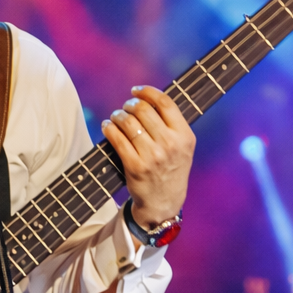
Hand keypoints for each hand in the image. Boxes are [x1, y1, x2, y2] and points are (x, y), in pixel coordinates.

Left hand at [101, 86, 195, 229]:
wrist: (164, 201)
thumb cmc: (171, 168)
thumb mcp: (183, 146)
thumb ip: (172, 124)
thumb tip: (149, 98)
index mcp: (184, 136)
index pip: (165, 103)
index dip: (147, 92)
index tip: (136, 91)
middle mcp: (170, 144)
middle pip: (143, 110)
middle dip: (129, 104)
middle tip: (125, 107)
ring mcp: (152, 156)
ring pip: (128, 122)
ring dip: (117, 115)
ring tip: (116, 117)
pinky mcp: (135, 166)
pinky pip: (117, 138)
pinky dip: (109, 128)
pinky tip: (108, 126)